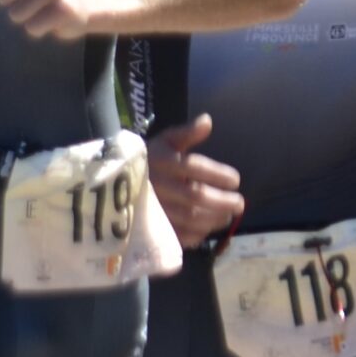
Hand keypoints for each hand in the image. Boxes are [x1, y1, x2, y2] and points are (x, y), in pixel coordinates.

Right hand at [146, 114, 243, 247]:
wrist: (116, 183)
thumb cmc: (150, 160)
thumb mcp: (165, 141)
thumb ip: (187, 132)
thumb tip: (207, 120)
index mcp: (163, 161)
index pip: (195, 166)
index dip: (218, 174)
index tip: (236, 180)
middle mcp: (159, 185)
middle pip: (196, 195)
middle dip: (223, 201)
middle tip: (240, 203)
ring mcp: (155, 209)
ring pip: (190, 218)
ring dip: (214, 219)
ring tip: (227, 215)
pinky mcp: (152, 229)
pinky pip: (179, 235)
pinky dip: (198, 235)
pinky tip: (206, 228)